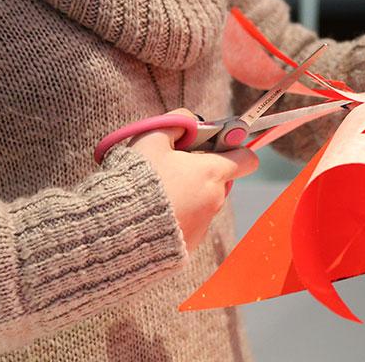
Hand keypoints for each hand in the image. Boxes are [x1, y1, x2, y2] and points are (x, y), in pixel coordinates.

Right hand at [129, 109, 258, 251]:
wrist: (117, 228)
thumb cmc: (137, 178)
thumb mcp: (151, 137)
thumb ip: (176, 122)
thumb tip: (190, 119)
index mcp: (211, 173)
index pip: (247, 160)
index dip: (235, 149)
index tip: (215, 145)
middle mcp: (214, 201)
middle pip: (221, 180)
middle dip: (202, 171)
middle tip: (173, 166)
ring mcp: (203, 226)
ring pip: (204, 202)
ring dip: (188, 194)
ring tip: (157, 192)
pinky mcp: (189, 245)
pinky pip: (190, 223)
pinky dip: (178, 216)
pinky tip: (153, 212)